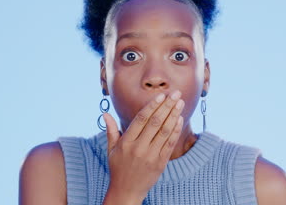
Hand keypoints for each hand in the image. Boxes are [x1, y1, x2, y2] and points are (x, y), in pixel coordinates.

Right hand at [102, 90, 184, 204]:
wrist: (126, 192)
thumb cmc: (118, 168)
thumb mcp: (111, 149)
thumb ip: (111, 130)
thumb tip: (105, 113)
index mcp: (126, 142)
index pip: (141, 119)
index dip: (152, 106)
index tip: (161, 95)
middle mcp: (139, 148)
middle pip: (155, 122)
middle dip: (167, 106)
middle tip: (176, 94)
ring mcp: (151, 156)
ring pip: (165, 131)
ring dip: (174, 115)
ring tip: (180, 103)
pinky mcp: (160, 163)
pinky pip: (170, 144)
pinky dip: (176, 130)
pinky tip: (180, 119)